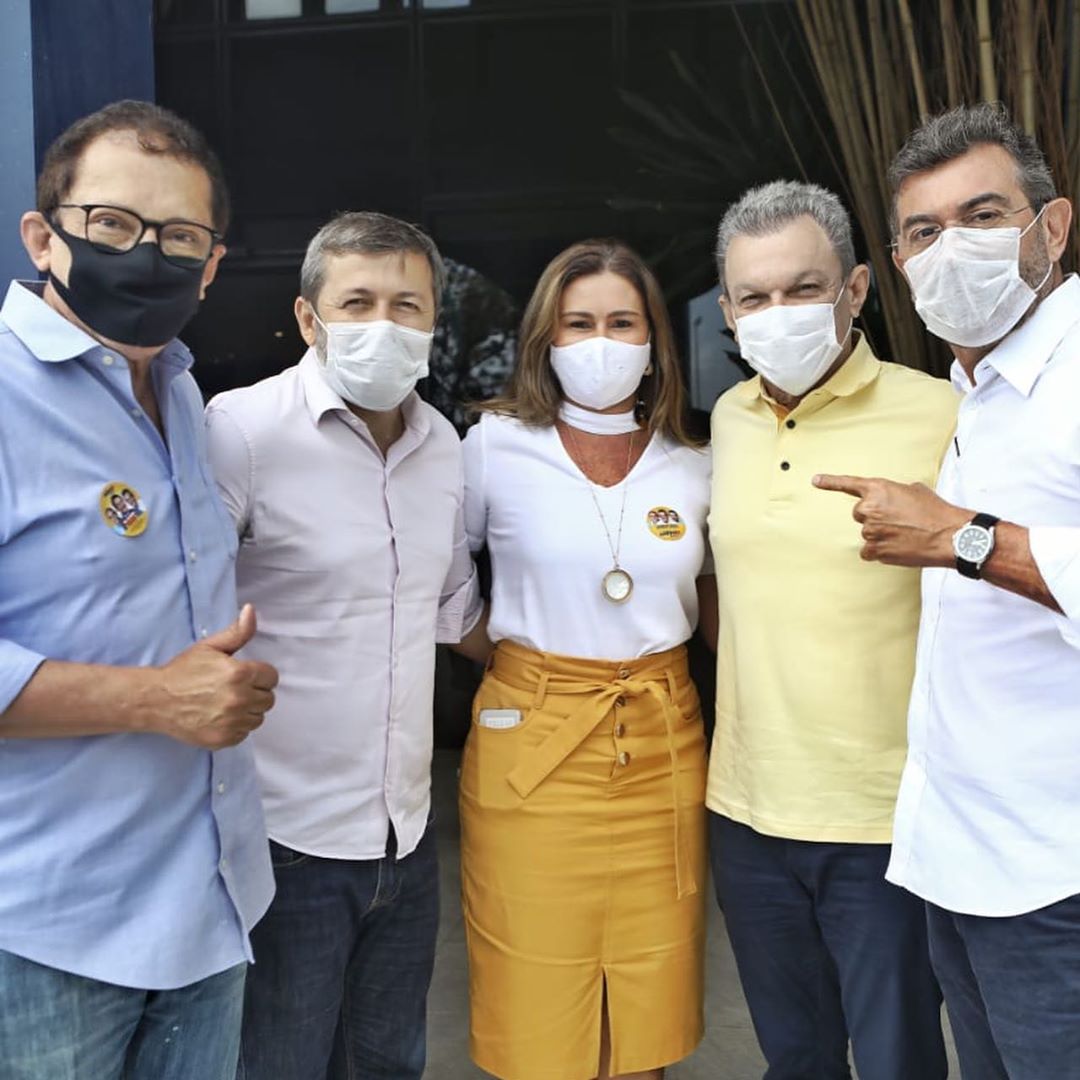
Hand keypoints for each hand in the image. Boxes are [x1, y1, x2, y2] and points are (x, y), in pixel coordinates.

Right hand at [153, 604, 278, 748]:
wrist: (156, 700)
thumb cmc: (183, 671)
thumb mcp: (210, 647)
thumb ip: (237, 632)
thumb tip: (251, 611)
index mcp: (239, 674)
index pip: (272, 677)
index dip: (260, 675)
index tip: (245, 675)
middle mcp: (239, 699)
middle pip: (268, 699)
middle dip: (255, 692)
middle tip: (233, 689)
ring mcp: (232, 722)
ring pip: (258, 717)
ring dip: (247, 711)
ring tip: (226, 703)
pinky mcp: (224, 739)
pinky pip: (245, 734)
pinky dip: (236, 727)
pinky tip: (220, 716)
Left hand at [812, 473, 970, 567]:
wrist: (949, 536)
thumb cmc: (936, 512)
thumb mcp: (915, 491)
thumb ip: (894, 493)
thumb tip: (892, 500)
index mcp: (878, 489)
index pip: (848, 484)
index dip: (830, 482)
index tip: (815, 480)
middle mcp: (869, 509)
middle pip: (861, 514)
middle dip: (876, 517)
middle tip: (899, 520)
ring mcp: (870, 531)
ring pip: (868, 533)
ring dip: (881, 535)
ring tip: (905, 534)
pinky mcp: (875, 550)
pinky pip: (868, 551)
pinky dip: (880, 551)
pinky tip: (898, 547)